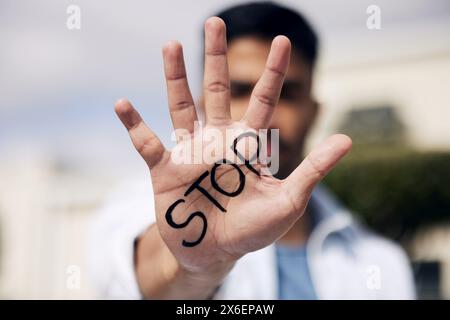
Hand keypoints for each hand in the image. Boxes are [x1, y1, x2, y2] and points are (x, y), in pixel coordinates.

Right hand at [115, 17, 351, 273]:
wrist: (215, 253)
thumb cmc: (252, 230)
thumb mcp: (288, 200)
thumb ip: (313, 169)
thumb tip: (348, 139)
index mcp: (248, 146)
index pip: (263, 101)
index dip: (273, 72)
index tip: (282, 41)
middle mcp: (218, 141)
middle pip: (217, 91)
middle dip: (217, 58)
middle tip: (215, 22)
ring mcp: (190, 153)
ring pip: (182, 107)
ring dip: (176, 77)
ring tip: (171, 45)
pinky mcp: (165, 171)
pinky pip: (147, 143)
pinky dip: (134, 125)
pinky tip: (122, 104)